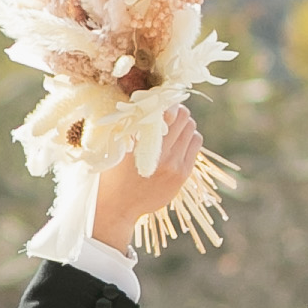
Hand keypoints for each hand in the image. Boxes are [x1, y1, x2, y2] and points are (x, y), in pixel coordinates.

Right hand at [92, 106, 201, 256]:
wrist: (117, 206)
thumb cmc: (112, 172)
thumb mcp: (116, 145)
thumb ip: (131, 123)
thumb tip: (145, 101)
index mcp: (143, 143)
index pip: (166, 110)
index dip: (166, 101)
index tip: (161, 102)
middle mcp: (162, 153)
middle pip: (185, 117)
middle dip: (178, 112)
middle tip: (169, 115)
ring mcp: (175, 165)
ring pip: (193, 131)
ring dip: (185, 126)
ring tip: (173, 131)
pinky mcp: (182, 175)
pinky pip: (195, 147)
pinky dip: (188, 141)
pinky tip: (176, 145)